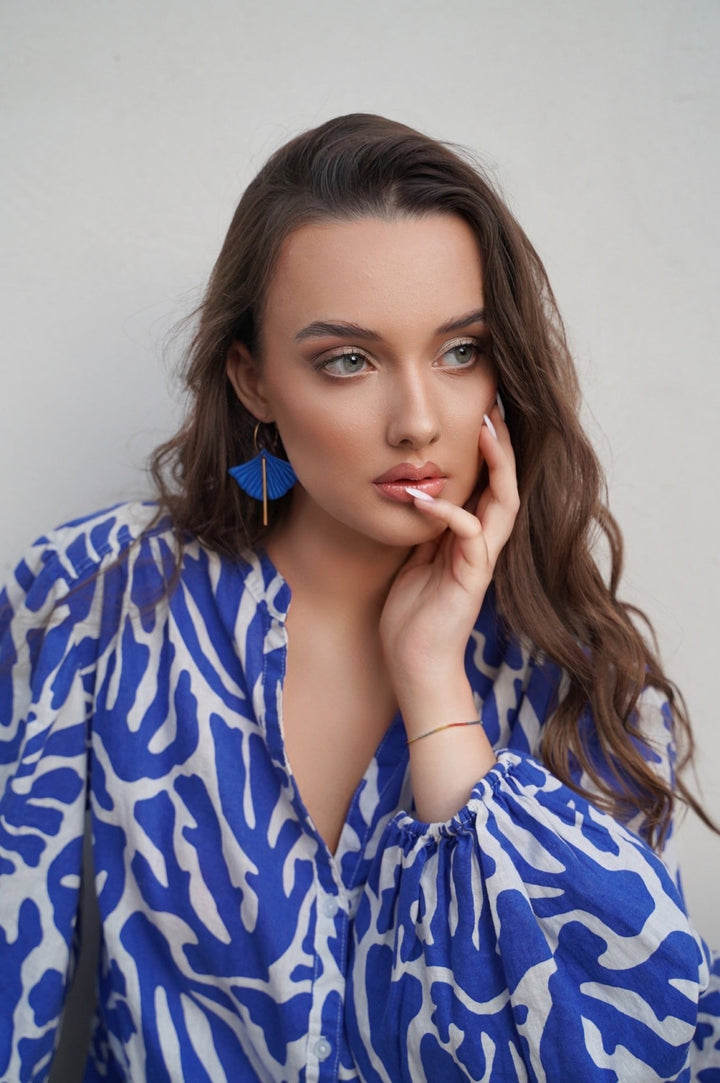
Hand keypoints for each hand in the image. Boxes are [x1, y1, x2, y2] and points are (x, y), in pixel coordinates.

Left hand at [379, 404, 518, 698]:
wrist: (414, 663)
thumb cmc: (412, 617)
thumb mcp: (414, 560)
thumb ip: (425, 531)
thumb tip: (420, 495)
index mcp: (471, 540)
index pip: (489, 485)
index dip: (489, 451)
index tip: (480, 414)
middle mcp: (484, 546)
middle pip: (508, 485)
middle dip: (503, 444)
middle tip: (494, 406)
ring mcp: (481, 561)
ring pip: (504, 502)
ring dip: (496, 464)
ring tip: (484, 429)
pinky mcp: (472, 578)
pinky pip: (469, 533)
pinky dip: (448, 512)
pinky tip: (423, 498)